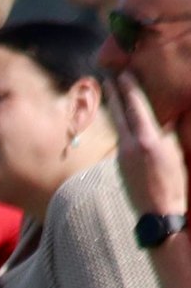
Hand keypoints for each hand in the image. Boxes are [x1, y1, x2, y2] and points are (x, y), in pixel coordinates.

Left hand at [105, 71, 188, 216]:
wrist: (158, 213)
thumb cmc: (176, 183)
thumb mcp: (179, 154)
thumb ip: (173, 132)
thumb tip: (172, 115)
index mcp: (148, 141)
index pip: (137, 109)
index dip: (129, 90)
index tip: (123, 74)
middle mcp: (130, 146)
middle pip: (120, 114)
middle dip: (115, 95)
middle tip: (107, 77)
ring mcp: (122, 156)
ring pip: (119, 127)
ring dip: (116, 109)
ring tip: (113, 94)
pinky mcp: (119, 164)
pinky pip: (121, 140)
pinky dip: (122, 127)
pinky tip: (123, 122)